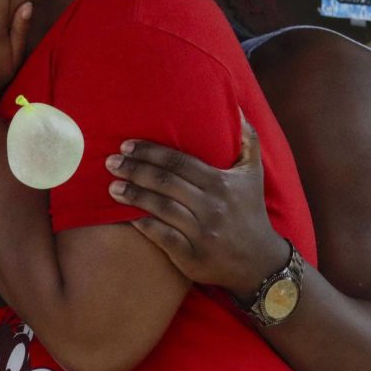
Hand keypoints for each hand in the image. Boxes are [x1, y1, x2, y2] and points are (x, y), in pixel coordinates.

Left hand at [105, 112, 287, 298]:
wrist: (260, 262)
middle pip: (165, 182)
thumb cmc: (250, 212)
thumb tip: (237, 108)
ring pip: (161, 208)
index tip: (127, 145)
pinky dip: (144, 226)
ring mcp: (201, 233)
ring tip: (112, 187)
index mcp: (221, 183)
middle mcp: (211, 206)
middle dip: (134, 170)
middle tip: (111, 162)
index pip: (178, 162)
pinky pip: (163, 237)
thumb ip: (247, 140)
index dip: (150, 152)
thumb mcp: (254, 174)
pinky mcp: (193, 257)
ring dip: (133, 196)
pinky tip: (127, 217)